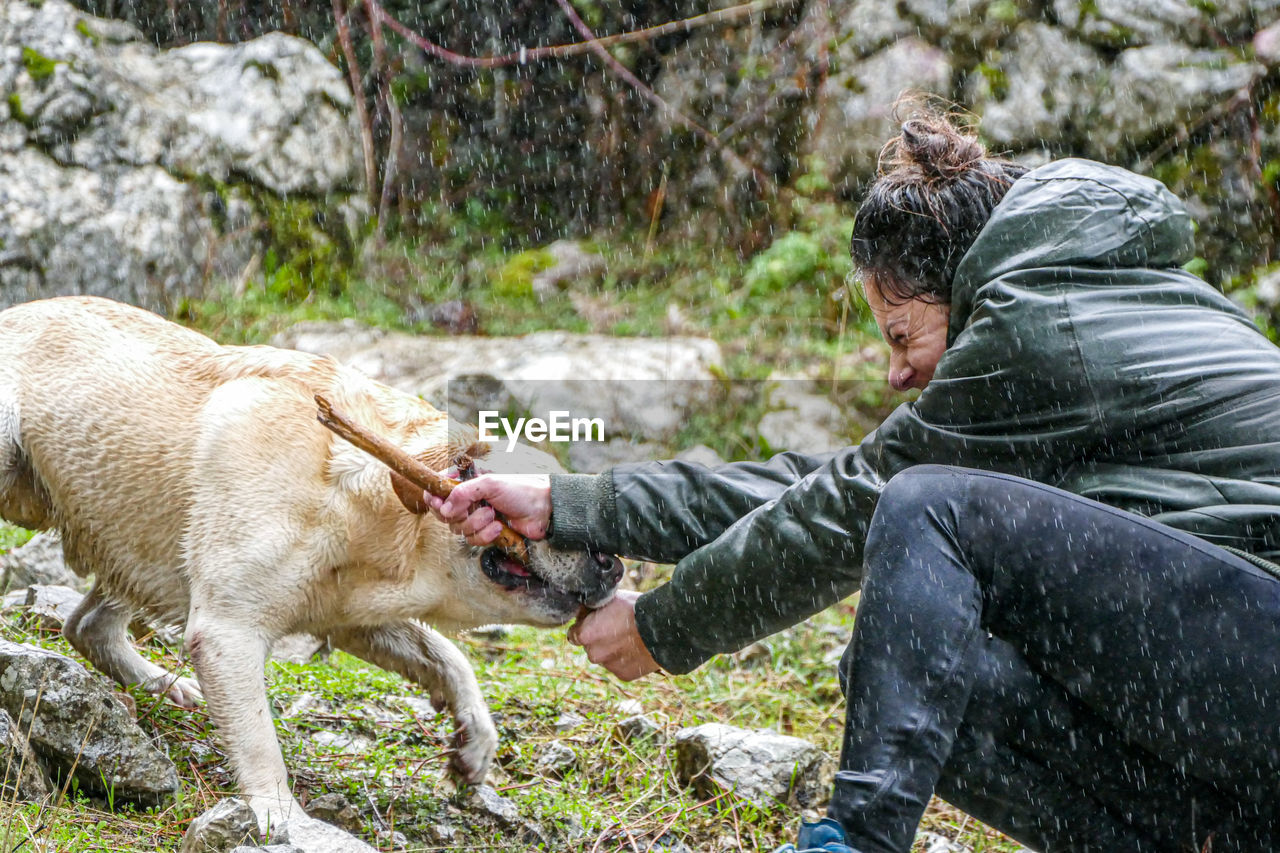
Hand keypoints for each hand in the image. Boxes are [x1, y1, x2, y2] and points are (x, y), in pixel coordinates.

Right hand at [427, 473, 550, 544]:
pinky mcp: (485, 533)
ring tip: (493, 515)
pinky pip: (473, 540)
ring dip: (476, 524)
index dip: (433, 498)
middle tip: (473, 508)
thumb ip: (463, 492)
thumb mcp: (490, 484)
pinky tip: (499, 528)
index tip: (438, 503)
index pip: (437, 489)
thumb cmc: (519, 490)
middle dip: (458, 514)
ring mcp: (475, 517)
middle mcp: (467, 500)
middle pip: (443, 514)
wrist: (542, 511)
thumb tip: (443, 509)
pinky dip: (485, 535)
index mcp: (465, 483)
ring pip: (458, 529)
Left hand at [567, 591, 659, 680]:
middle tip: (617, 628)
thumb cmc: (636, 609)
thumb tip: (582, 611)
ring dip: (613, 650)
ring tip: (631, 637)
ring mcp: (609, 666)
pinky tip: (638, 648)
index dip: (584, 627)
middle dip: (599, 640)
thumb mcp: (609, 600)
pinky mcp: (624, 675)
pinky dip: (627, 660)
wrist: (663, 627)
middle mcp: (593, 654)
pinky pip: (621, 666)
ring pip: (606, 658)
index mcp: (585, 635)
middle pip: (590, 647)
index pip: (574, 634)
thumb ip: (592, 610)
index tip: (595, 623)